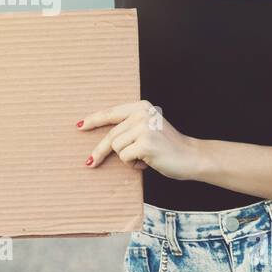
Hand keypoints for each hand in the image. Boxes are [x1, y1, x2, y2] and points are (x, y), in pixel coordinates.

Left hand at [77, 100, 200, 181]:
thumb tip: (104, 139)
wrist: (192, 157)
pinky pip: (124, 157)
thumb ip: (130, 128)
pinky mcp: (145, 143)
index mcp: (142, 107)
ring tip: (145, 157)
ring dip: (127, 158)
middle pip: (110, 135)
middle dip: (100, 151)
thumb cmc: (168, 147)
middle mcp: (142, 114)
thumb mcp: (148, 129)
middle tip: (90, 163)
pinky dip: (133, 164)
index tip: (79, 126)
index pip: (111, 113)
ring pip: (116, 147)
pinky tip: (148, 162)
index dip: (93, 120)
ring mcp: (144, 127)